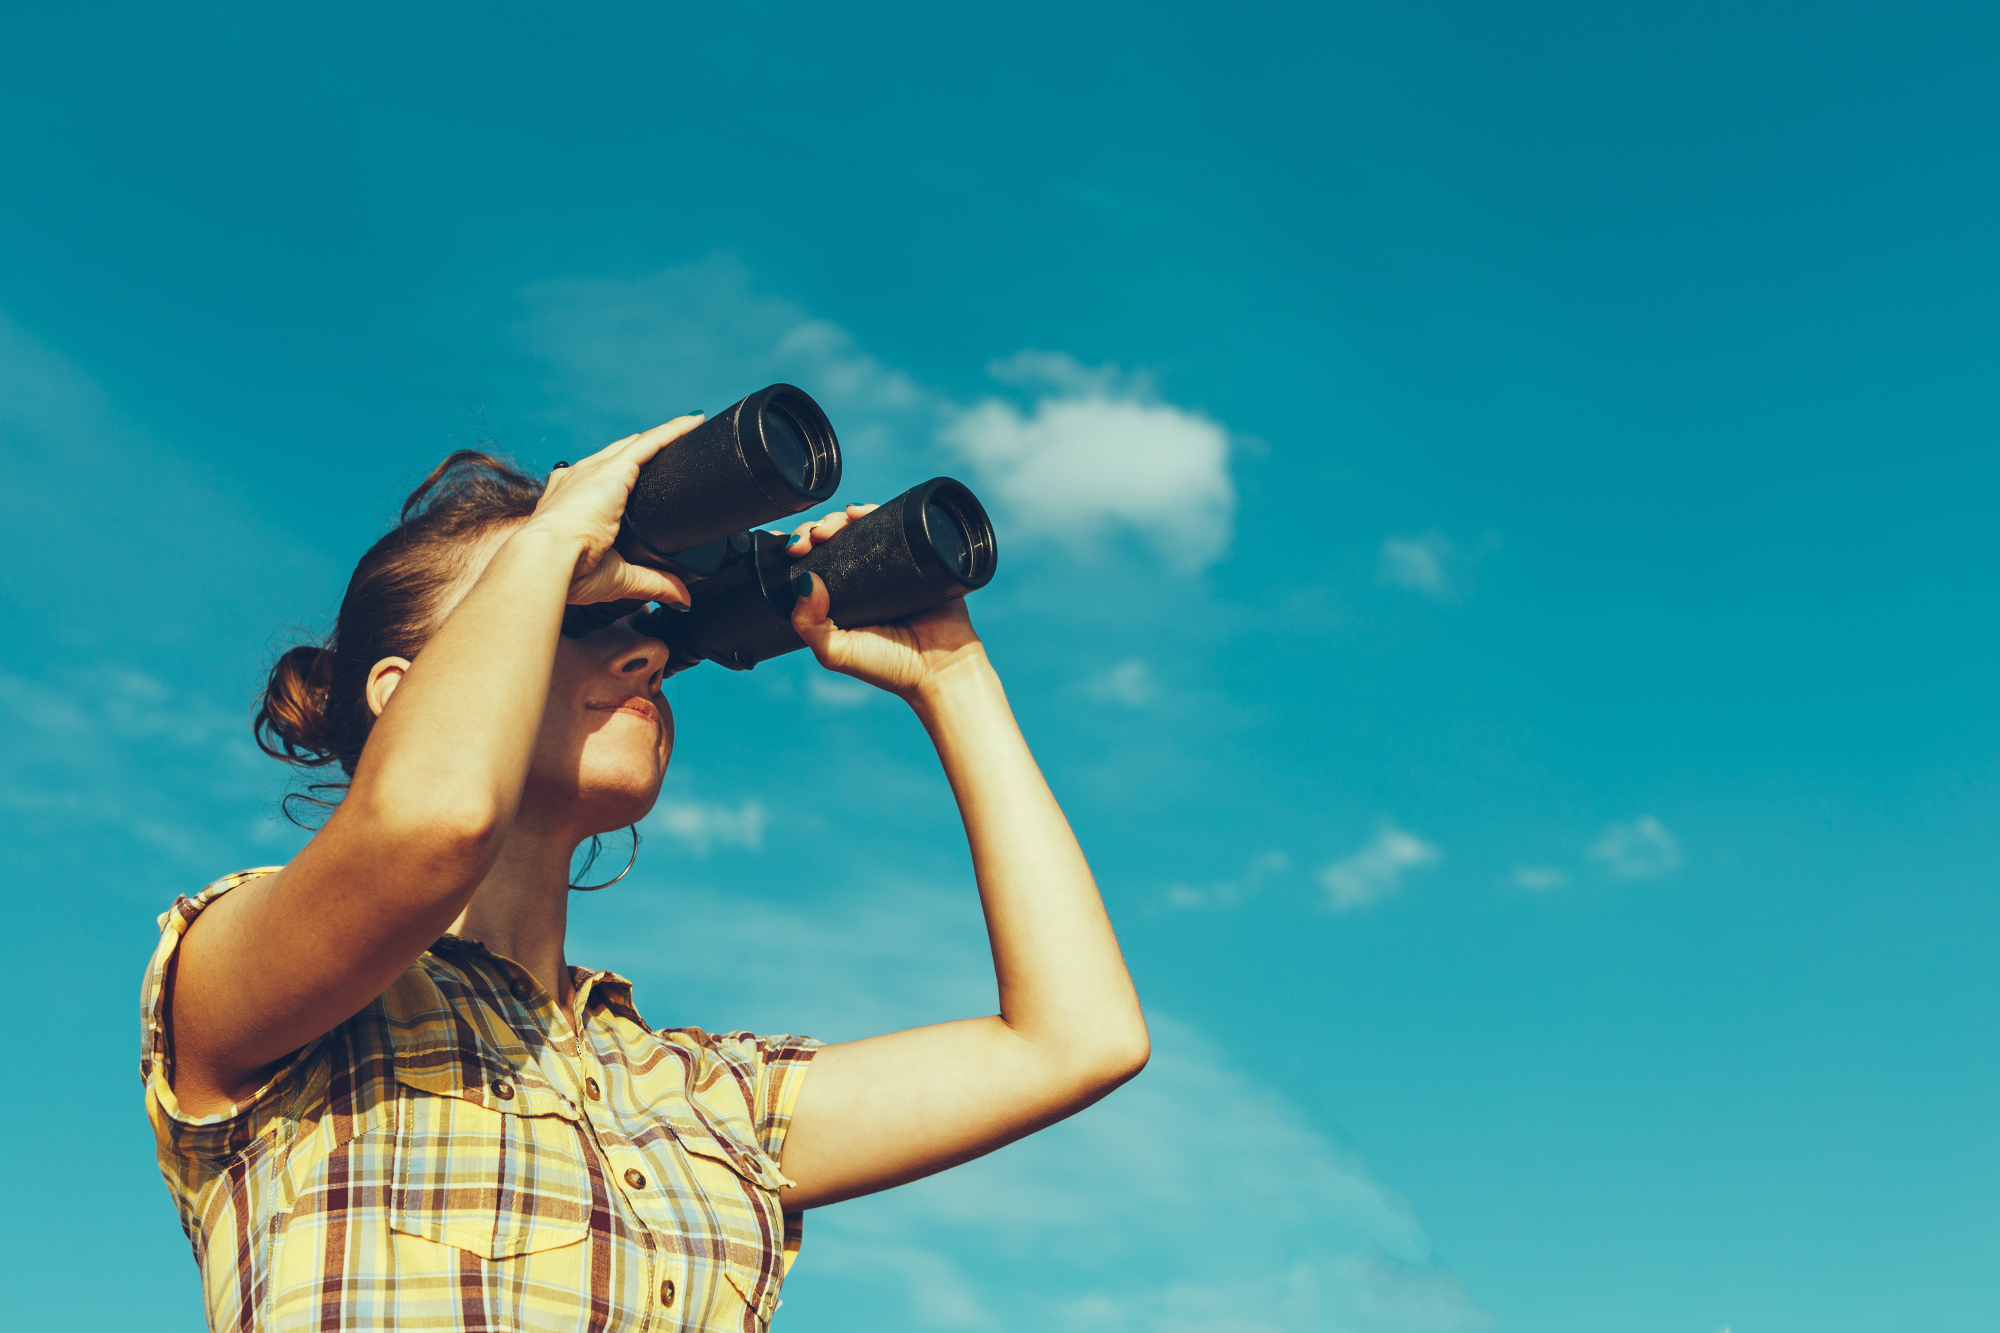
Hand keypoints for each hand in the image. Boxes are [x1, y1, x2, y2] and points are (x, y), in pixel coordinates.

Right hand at [526, 417, 698, 607]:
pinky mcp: (614, 469)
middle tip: (672, 448)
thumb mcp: (616, 577)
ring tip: (691, 426)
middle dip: (644, 449)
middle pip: (619, 455)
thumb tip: (682, 599)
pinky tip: (692, 423)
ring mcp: (596, 471)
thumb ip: (651, 582)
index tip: (635, 478)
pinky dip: (673, 431)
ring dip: (664, 436)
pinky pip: (651, 442)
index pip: (599, 481)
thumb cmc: (567, 571)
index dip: (620, 475)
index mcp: (569, 502)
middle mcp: (579, 479)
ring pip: (638, 445)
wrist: (547, 558)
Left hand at [781, 504, 986, 700]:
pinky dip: (873, 511)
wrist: (940, 667)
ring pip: (859, 530)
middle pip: (833, 541)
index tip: (795, 550)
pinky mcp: (916, 555)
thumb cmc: (889, 666)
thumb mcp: (835, 652)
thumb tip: (807, 579)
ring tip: (833, 524)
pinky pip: (893, 525)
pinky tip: (858, 512)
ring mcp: (890, 566)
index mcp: (840, 599)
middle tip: (811, 538)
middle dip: (815, 530)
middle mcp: (862, 581)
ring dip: (839, 519)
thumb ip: (809, 623)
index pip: (812, 564)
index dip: (801, 549)